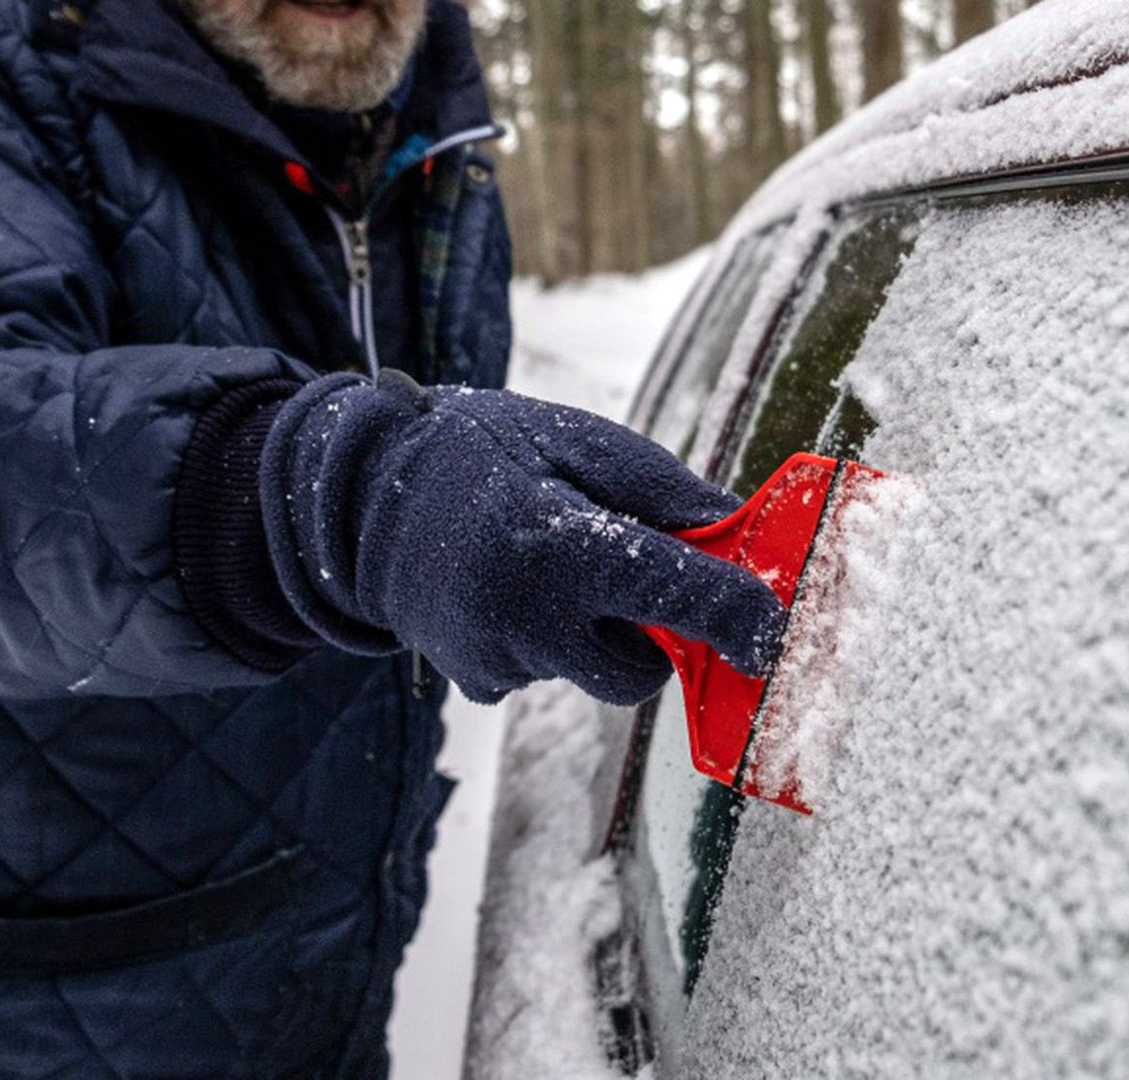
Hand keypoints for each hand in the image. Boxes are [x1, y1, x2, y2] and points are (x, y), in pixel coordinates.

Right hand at [261, 371, 786, 703]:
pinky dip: (557, 640)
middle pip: (642, 666)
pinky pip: (554, 673)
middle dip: (660, 630)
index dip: (736, 615)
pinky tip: (518, 589)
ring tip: (552, 563)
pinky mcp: (481, 684)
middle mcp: (523, 619)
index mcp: (554, 545)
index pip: (672, 596)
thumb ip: (664, 492)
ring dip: (602, 629)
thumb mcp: (576, 440)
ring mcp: (497, 661)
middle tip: (637, 568)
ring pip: (597, 670)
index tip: (770, 628)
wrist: (358, 498)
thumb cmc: (482, 452)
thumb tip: (743, 534)